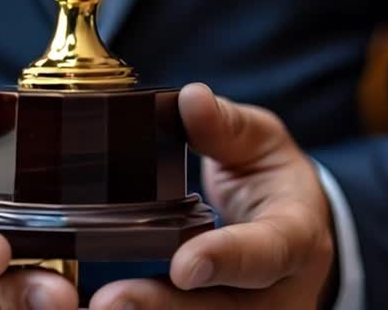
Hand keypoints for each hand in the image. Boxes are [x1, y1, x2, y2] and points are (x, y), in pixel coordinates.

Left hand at [90, 83, 337, 309]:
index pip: (267, 253)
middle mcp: (279, 292)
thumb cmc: (272, 182)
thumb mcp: (261, 143)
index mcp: (297, 237)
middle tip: (109, 302)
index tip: (183, 265)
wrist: (294, 234)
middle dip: (163, 308)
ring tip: (91, 309)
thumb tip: (192, 99)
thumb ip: (225, 126)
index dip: (226, 260)